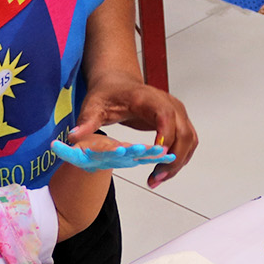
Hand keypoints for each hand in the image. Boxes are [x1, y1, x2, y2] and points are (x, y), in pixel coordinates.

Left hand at [71, 73, 195, 187]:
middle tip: (155, 178)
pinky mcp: (179, 122)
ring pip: (189, 141)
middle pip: (183, 132)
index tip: (159, 154)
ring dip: (177, 163)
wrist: (118, 83)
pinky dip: (179, 159)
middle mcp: (169, 104)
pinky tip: (161, 173)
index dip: (166, 135)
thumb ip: (86, 121)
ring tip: (156, 179)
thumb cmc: (108, 94)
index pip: (166, 115)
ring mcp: (177, 113)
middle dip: (173, 158)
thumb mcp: (93, 105)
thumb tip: (74, 136)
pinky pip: (187, 143)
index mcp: (149, 98)